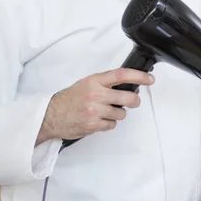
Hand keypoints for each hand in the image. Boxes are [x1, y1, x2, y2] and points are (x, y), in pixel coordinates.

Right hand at [35, 68, 154, 145]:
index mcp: (95, 81)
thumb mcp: (87, 84)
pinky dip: (108, 123)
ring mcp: (95, 110)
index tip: (150, 79)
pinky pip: (112, 124)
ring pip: (121, 113)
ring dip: (117, 113)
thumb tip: (129, 86)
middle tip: (133, 101)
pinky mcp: (93, 125)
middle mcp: (96, 95)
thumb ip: (106, 84)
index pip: (121, 75)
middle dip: (135, 101)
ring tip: (105, 112)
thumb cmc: (69, 99)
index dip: (139, 76)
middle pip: (128, 97)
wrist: (50, 115)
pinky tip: (99, 119)